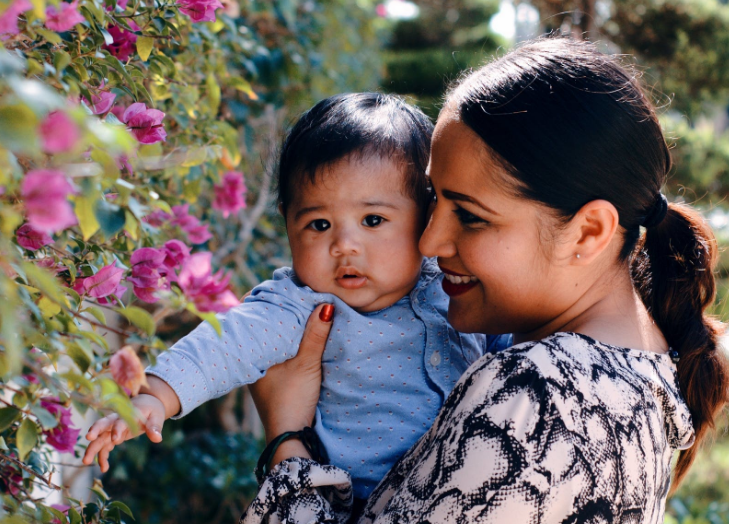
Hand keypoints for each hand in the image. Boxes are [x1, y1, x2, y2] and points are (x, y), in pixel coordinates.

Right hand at [82, 393, 164, 471]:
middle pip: (103, 425)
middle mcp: (116, 421)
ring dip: (92, 449)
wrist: (145, 405)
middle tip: (88, 438)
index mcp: (128, 414)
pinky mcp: (112, 437)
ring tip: (86, 462)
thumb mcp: (156, 417)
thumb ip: (155, 427)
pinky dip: (102, 457)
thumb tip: (157, 438)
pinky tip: (104, 469)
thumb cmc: (151, 410)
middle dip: (95, 431)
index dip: (117, 429)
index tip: (115, 440)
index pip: (120, 421)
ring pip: (100, 438)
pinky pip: (104, 448)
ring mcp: (112, 429)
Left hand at [249, 303, 333, 463]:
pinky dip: (290, 343)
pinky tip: (301, 336)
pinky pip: (280, 353)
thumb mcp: (306, 363)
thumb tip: (326, 304)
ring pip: (274, 342)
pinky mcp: (275, 382)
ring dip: (286, 330)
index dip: (270, 303)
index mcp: (253, 354)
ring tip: (301, 309)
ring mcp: (263, 373)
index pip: (258, 319)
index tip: (282, 286)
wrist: (290, 437)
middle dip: (280, 314)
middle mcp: (254, 361)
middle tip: (295, 293)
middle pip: (266, 330)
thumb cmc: (292, 398)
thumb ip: (315, 334)